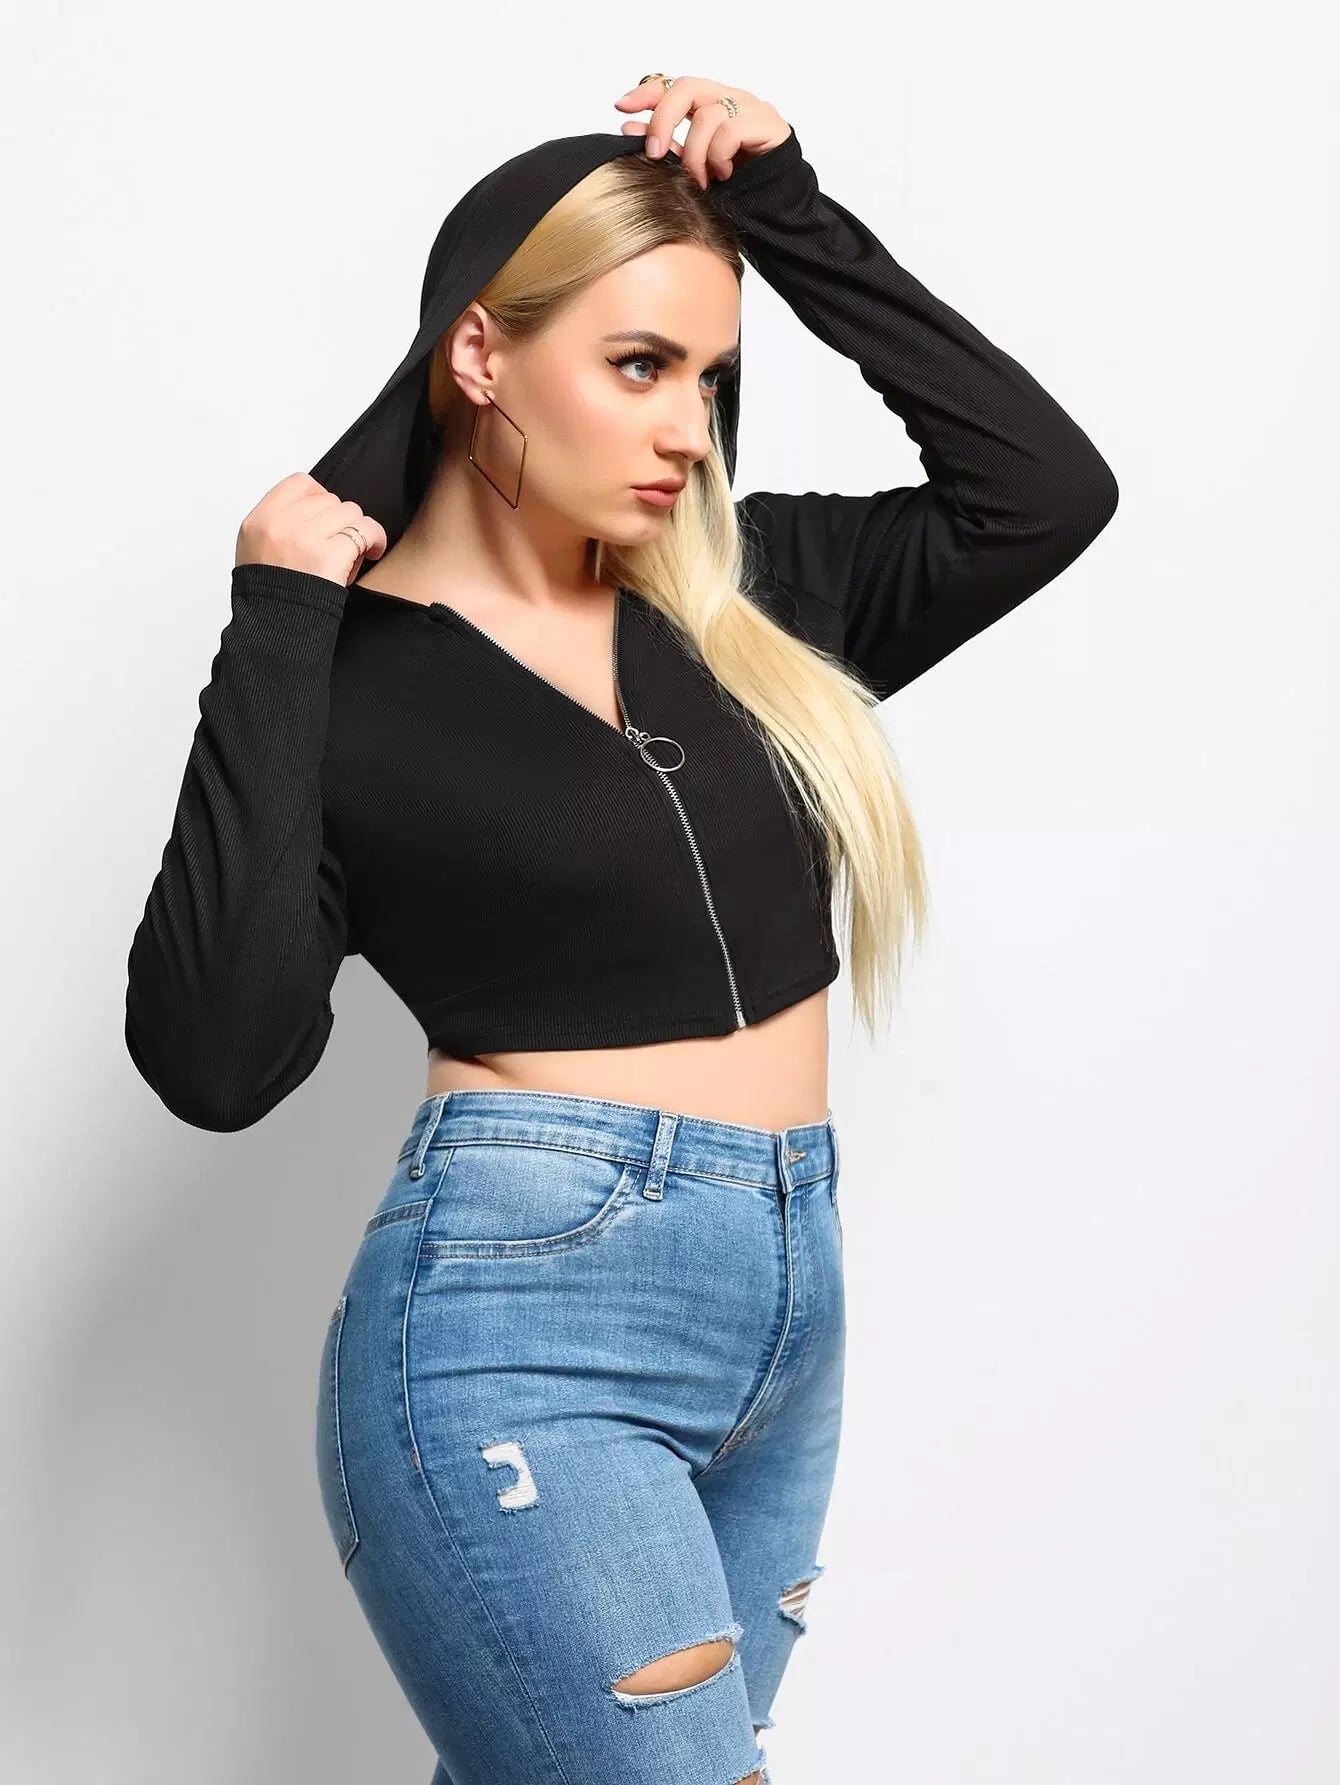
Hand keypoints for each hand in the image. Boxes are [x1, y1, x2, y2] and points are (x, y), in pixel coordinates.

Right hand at [235, 472, 387, 585]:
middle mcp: (279, 525)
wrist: (277, 633)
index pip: (299, 484)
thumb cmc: (273, 599)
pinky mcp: (329, 554)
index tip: (327, 520)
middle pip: (329, 500)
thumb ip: (279, 526)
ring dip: (357, 532)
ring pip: (350, 511)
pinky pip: (365, 529)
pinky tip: (373, 552)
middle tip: (339, 547)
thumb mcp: (257, 554)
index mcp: (259, 522)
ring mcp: (303, 538)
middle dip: (340, 522)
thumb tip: (316, 508)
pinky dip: (375, 539)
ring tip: (352, 555)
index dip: (320, 498)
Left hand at [612, 74, 791, 191]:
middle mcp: (731, 99)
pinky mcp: (769, 124)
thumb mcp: (691, 171)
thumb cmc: (735, 192)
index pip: (675, 85)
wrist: (777, 211)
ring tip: (700, 180)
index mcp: (711, 106)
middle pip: (687, 88)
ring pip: (707, 114)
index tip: (622, 107)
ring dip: (694, 153)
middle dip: (663, 120)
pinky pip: (729, 130)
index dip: (647, 92)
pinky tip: (724, 174)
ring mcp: (752, 109)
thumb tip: (628, 129)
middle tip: (654, 154)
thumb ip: (665, 149)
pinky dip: (718, 155)